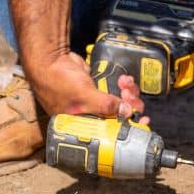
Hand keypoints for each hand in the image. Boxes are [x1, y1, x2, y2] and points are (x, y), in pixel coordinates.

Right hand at [26, 52, 148, 122]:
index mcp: (82, 128)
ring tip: (126, 84)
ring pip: (120, 104)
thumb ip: (105, 105)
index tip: (142, 123)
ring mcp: (94, 103)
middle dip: (130, 107)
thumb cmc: (58, 82)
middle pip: (118, 118)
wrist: (50, 59)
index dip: (128, 129)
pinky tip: (125, 80)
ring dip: (128, 95)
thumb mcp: (83, 97)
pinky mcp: (98, 90)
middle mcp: (89, 118)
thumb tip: (127, 111)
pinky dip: (123, 86)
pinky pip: (116, 92)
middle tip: (132, 98)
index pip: (110, 134)